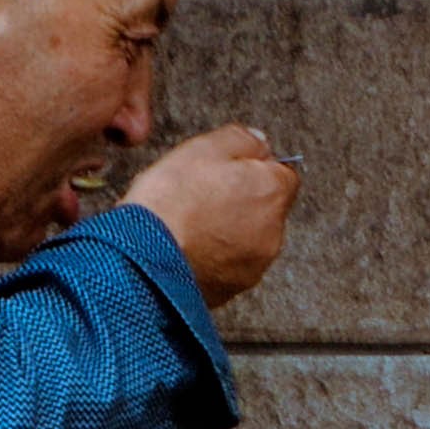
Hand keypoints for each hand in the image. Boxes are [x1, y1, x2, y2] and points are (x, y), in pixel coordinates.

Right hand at [126, 124, 299, 305]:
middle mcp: (273, 232)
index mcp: (271, 191)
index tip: (230, 169)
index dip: (256, 167)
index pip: (284, 173)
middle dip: (241, 199)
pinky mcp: (233, 288)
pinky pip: (229, 264)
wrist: (145, 258)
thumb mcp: (203, 148)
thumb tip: (260, 142)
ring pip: (248, 238)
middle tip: (201, 194)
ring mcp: (254, 264)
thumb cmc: (171, 202)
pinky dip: (214, 254)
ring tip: (189, 223)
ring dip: (228, 229)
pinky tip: (187, 246)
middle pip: (266, 208)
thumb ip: (241, 139)